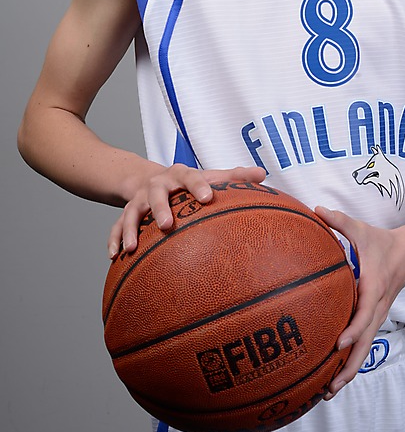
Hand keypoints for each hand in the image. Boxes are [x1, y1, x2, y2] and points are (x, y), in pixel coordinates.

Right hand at [108, 163, 265, 257]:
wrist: (147, 179)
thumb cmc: (187, 183)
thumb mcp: (208, 176)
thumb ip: (234, 176)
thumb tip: (263, 173)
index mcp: (180, 175)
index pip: (191, 176)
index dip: (198, 186)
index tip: (207, 198)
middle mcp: (157, 185)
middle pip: (156, 193)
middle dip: (161, 208)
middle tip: (168, 225)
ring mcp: (138, 200)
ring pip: (130, 212)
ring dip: (130, 228)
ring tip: (132, 247)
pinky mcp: (125, 213)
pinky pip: (114, 227)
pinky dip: (113, 240)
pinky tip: (114, 257)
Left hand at [314, 206, 404, 397]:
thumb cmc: (382, 242)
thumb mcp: (360, 228)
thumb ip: (338, 220)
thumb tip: (315, 209)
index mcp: (374, 285)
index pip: (365, 312)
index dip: (354, 329)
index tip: (339, 343)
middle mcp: (378, 305)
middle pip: (366, 342)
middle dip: (349, 365)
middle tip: (329, 387)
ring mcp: (379, 314)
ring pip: (366, 348)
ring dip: (349, 370)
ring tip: (329, 392)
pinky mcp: (376, 317)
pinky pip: (365, 342)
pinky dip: (352, 359)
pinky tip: (334, 374)